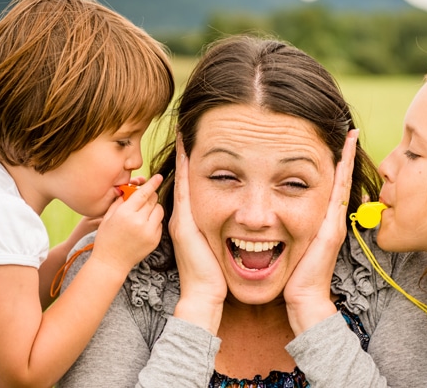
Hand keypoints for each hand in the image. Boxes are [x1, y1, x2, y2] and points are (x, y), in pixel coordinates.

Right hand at [91, 174, 163, 272]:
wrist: (111, 263)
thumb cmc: (106, 238)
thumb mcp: (108, 217)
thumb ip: (120, 201)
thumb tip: (131, 190)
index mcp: (126, 213)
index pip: (144, 193)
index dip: (152, 183)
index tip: (159, 177)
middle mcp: (139, 222)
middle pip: (153, 200)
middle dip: (150, 196)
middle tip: (143, 199)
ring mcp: (149, 232)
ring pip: (159, 210)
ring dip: (153, 208)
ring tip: (143, 214)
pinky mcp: (155, 240)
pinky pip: (160, 223)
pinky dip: (154, 221)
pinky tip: (143, 226)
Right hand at [170, 137, 226, 333]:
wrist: (205, 296)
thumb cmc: (217, 276)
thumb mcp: (221, 248)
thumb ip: (226, 233)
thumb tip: (245, 222)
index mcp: (194, 222)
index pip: (194, 187)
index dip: (195, 165)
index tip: (200, 143)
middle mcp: (184, 217)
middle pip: (185, 178)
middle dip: (187, 154)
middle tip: (188, 130)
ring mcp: (181, 219)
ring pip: (182, 179)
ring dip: (184, 156)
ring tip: (186, 133)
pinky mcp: (184, 223)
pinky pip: (184, 189)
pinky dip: (185, 169)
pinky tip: (188, 150)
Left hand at [284, 129, 358, 334]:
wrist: (301, 298)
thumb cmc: (289, 275)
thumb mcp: (285, 246)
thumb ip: (280, 230)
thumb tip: (264, 218)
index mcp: (316, 220)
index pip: (324, 185)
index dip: (330, 164)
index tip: (331, 141)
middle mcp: (329, 218)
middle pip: (338, 178)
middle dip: (342, 153)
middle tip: (346, 128)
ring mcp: (333, 222)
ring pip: (342, 181)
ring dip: (345, 157)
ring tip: (349, 133)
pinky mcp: (332, 228)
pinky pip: (340, 193)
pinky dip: (343, 172)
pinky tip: (344, 154)